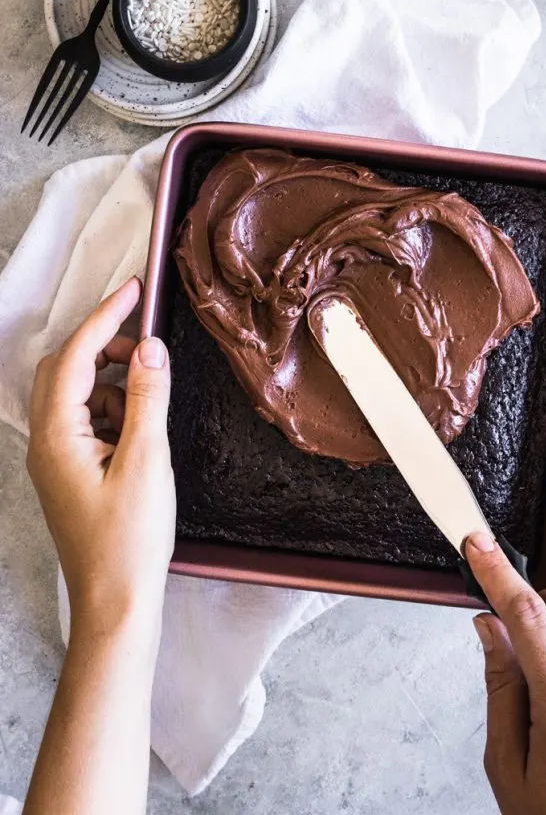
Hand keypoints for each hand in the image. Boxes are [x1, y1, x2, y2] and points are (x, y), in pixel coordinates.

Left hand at [27, 277, 174, 639]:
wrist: (115, 602)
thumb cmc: (129, 540)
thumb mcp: (148, 461)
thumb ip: (149, 398)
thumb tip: (151, 348)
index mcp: (57, 435)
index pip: (78, 357)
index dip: (106, 317)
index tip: (135, 290)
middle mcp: (47, 441)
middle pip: (67, 370)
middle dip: (106, 347)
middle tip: (148, 344)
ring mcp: (56, 458)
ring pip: (78, 395)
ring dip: (114, 383)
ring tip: (151, 398)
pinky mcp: (71, 472)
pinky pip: (88, 422)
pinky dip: (115, 411)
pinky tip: (141, 431)